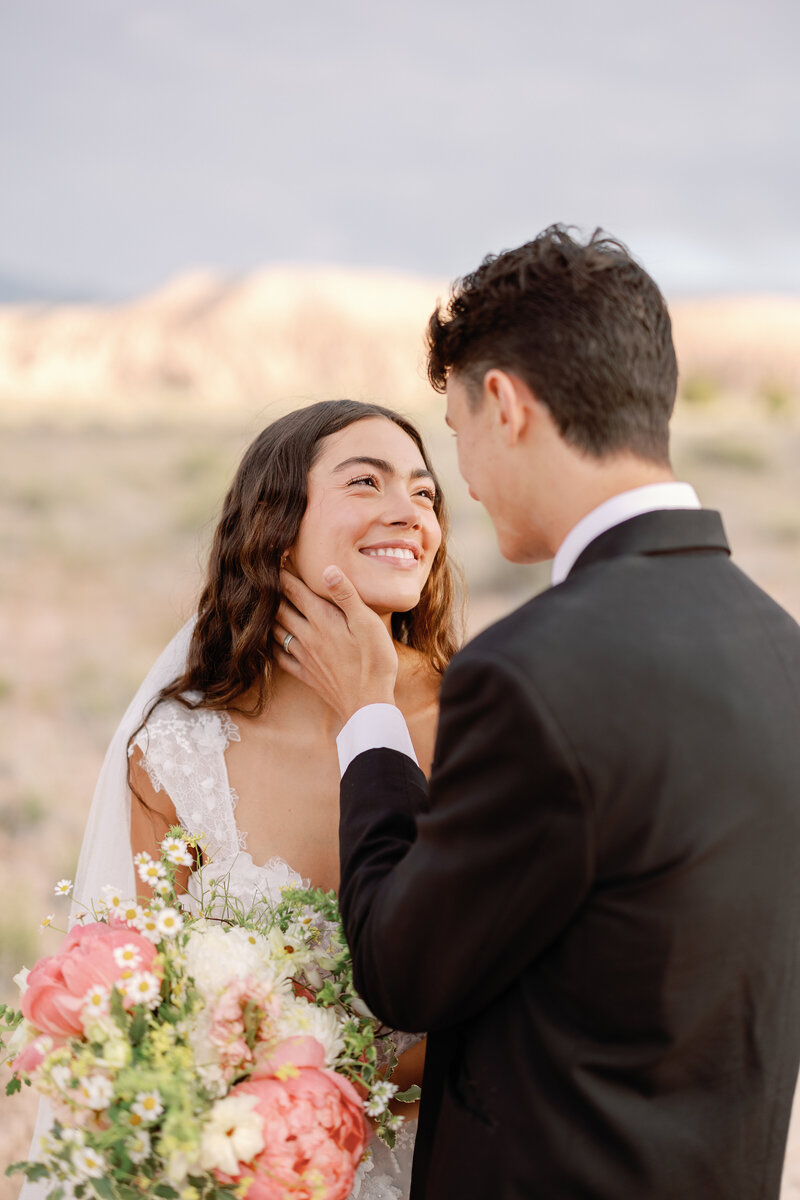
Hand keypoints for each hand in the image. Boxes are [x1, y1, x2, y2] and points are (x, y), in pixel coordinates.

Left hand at [275, 567, 398, 722]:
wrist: (369, 704)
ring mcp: (304, 657)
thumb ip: (346, 596)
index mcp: (322, 620)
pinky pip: (279, 657)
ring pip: (275, 631)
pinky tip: (268, 642)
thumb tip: (327, 569)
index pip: (294, 590)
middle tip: (260, 578)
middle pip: (278, 609)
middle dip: (269, 592)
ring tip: (260, 604)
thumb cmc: (375, 662)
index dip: (282, 572)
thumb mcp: (368, 623)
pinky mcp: (306, 674)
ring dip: (266, 616)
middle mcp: (308, 636)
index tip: (273, 557)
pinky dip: (269, 646)